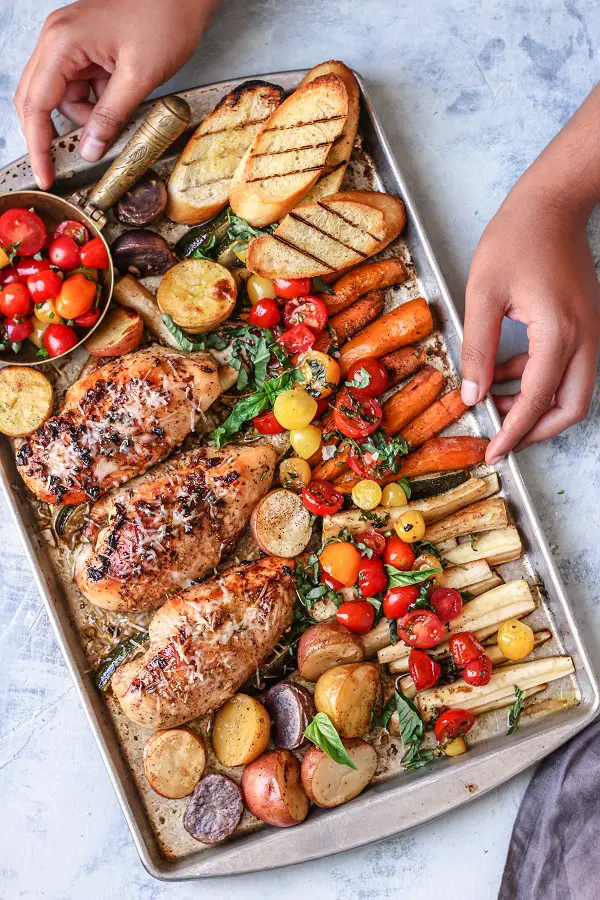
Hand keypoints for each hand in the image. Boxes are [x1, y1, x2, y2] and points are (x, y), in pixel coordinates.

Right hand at [14, 0, 219, 189]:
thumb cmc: (164, 19)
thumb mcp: (139, 77)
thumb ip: (111, 116)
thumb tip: (90, 150)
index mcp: (62, 42)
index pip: (36, 104)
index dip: (38, 144)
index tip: (44, 173)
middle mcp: (58, 39)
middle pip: (37, 99)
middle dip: (55, 132)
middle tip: (72, 159)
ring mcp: (70, 42)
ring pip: (62, 96)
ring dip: (86, 116)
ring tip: (120, 111)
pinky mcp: (86, 47)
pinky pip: (80, 86)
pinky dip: (96, 102)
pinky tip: (120, 97)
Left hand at [461, 177, 599, 463]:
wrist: (553, 203)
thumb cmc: (517, 238)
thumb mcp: (482, 295)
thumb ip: (476, 349)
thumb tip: (471, 395)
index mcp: (559, 332)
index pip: (538, 400)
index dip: (513, 432)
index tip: (493, 453)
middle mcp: (586, 337)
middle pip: (570, 407)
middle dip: (535, 428)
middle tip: (500, 434)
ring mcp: (593, 331)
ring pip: (575, 390)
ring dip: (537, 403)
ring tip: (494, 398)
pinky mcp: (588, 324)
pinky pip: (572, 368)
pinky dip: (543, 379)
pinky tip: (508, 370)